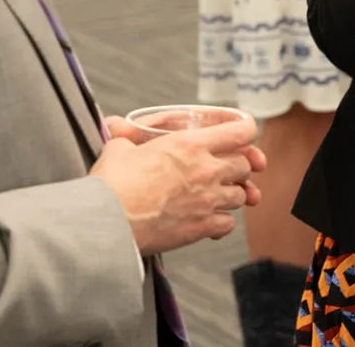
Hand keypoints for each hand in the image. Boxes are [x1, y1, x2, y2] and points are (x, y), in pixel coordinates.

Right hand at [91, 116, 267, 255]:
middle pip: (245, 165)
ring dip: (231, 194)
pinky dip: (222, 222)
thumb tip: (118, 127)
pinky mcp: (202, 227)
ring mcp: (207, 200)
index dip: (247, 132)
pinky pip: (229, 223)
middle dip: (238, 167)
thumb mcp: (119, 148)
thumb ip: (127, 137)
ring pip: (241, 195)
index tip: (244, 137)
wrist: (107, 223)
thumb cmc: (111, 184)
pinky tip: (208, 220)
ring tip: (214, 196)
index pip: (242, 131)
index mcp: (190, 144)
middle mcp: (206, 170)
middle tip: (224, 170)